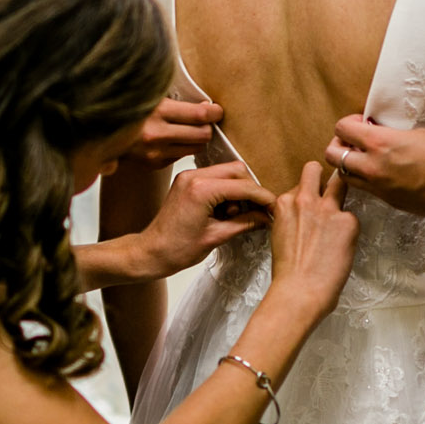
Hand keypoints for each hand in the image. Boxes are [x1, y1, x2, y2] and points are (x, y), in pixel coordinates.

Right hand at [125, 97, 222, 166]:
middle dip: (208, 127)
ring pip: (195, 148)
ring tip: (191, 129)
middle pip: (203, 135)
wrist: (101, 129)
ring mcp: (154, 153)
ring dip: (197, 138)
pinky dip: (182, 147)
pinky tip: (174, 138)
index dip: (214, 112)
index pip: (200, 115)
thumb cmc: (129, 104)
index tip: (217, 110)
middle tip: (205, 120)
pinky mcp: (153, 164)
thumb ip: (177, 98)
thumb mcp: (151, 93)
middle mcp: (156, 134)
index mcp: (157, 112)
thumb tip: (206, 106)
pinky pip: (181, 156)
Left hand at [137, 161, 274, 276]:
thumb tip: (266, 217)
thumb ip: (245, 222)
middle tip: (259, 211)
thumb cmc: (177, 250)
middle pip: (237, 171)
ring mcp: (189, 176)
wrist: (151, 252)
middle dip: (251, 191)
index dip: (262, 198)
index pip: (243, 186)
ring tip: (237, 215)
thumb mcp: (216, 237)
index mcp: (201, 190)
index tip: (273, 208)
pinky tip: (226, 211)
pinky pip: (215, 178)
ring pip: (227, 172)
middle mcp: (194, 176)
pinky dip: (226, 191)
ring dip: (239, 191)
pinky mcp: (187, 181)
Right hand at [264, 163, 359, 316]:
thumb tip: (304, 218)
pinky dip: (350, 230)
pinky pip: (353, 217)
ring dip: (341, 194)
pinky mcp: (347, 221)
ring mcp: (327, 208)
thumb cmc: (287, 272)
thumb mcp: (279, 235)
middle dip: (322, 177)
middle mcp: (304, 199)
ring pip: (340, 182)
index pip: (298, 187)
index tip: (309, 209)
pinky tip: (342, 247)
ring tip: (340, 217)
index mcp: (284, 204)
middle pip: (314, 170)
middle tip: (329, 193)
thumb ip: (292, 218)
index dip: (306, 197)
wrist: (299, 291)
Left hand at [327, 115, 424, 217]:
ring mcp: (378, 187)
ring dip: (349, 165)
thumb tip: (382, 136)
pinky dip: (365, 179)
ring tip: (366, 159)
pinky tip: (382, 172)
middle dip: (339, 145)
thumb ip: (392, 135)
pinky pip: (364, 188)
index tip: (362, 124)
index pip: (342, 129)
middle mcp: (372, 167)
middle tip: (355, 142)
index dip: (348, 124)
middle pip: (332, 155)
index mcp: (380, 144)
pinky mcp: (387, 201)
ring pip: (344, 176)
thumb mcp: (419, 134)